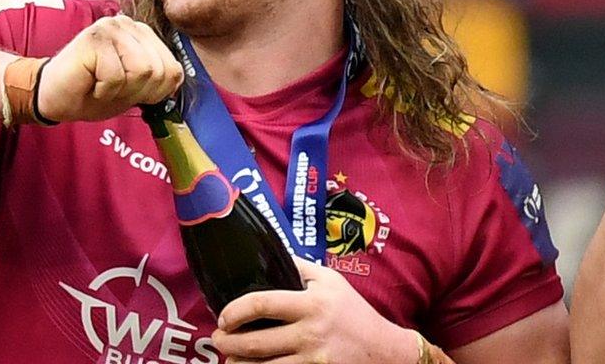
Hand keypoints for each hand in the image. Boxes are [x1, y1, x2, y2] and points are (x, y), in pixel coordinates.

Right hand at [35, 15, 182, 123]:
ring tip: (101, 83)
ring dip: (120, 90)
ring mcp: (110, 27)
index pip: (173, 70)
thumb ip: (159, 78)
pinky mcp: (94, 38)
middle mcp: (128, 24)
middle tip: (111, 88)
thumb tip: (179, 77)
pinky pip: (117, 76)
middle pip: (159, 71)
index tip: (128, 90)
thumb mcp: (135, 88)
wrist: (53, 97)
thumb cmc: (93, 92)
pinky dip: (104, 90)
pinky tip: (89, 81)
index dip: (153, 92)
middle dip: (137, 91)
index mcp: (142, 34)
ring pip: (142, 71)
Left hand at [214, 259, 413, 363]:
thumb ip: (297, 266)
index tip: (223, 316)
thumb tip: (265, 252)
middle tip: (218, 338)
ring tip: (230, 358)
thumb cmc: (354, 312)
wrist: (386, 351)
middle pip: (256, 343)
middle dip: (228, 343)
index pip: (262, 304)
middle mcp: (311, 333)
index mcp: (311, 304)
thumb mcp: (330, 280)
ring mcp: (315, 360)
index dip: (235, 311)